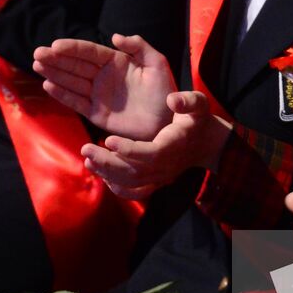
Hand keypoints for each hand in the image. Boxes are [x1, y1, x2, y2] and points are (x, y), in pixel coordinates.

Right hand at [33, 33, 177, 140]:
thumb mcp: (157, 63)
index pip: (89, 52)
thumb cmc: (164, 91)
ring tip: (37, 65)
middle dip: (56, 59)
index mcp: (116, 61)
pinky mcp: (97, 113)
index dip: (72, 48)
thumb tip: (115, 36)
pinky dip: (62, 95)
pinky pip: (76, 102)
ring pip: (72, 81)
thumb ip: (139, 46)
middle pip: (75, 65)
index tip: (55, 45)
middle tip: (38, 53)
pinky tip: (48, 85)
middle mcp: (104, 76)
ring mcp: (99, 95)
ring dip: (54, 74)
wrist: (168, 121)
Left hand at [77, 91, 230, 200]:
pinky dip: (117, 187)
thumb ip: (188, 101)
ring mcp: (161, 177)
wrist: (206, 143)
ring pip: (131, 183)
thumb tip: (172, 100)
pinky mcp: (156, 182)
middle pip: (135, 172)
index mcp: (175, 146)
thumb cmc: (198, 119)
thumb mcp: (200, 104)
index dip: (130, 150)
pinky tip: (101, 174)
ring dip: (107, 173)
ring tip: (88, 158)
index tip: (108, 139)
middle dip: (108, 162)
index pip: (151, 154)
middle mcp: (167, 167)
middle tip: (86, 149)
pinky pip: (135, 191)